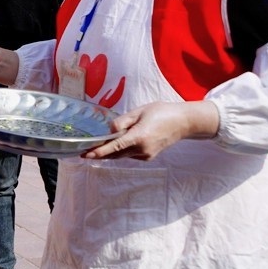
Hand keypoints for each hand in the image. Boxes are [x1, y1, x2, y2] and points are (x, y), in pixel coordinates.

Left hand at [83, 100, 219, 159]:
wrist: (183, 122)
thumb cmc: (161, 112)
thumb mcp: (138, 112)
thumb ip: (122, 122)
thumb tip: (110, 133)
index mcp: (139, 137)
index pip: (114, 147)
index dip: (99, 151)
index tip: (86, 154)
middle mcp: (142, 149)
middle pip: (115, 154)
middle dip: (100, 153)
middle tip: (84, 151)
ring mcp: (146, 155)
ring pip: (122, 155)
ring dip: (110, 152)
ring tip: (97, 146)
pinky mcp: (148, 156)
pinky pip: (129, 154)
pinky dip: (121, 150)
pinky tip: (117, 143)